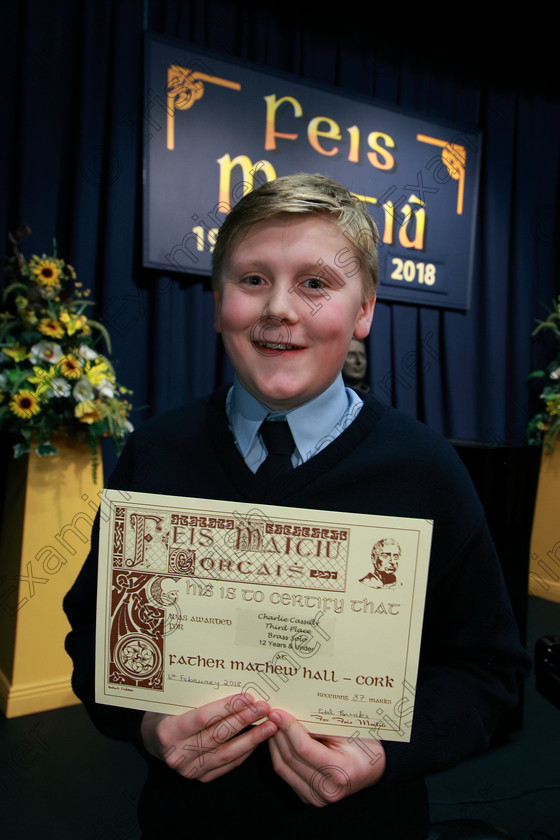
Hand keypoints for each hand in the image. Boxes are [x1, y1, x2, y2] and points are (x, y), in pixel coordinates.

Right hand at [141, 692, 277, 781]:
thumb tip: (232, 681)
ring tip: (270, 725)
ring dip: (252, 738)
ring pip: (227, 753)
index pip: (203, 718)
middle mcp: (177, 754)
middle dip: (245, 720)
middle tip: (264, 708)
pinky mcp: (200, 777)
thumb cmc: (165, 712)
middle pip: (218, 735)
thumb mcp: (174, 700)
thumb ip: (198, 697)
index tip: (248, 697)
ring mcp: (189, 769)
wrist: (152, 738)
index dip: (227, 708)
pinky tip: (257, 739)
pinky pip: (227, 764)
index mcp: (168, 731)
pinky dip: (245, 752)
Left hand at [267, 709, 385, 805]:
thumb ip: (320, 724)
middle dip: (277, 733)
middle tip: (270, 713)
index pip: (304, 749)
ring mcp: (315, 798)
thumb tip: (291, 712)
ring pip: (282, 767)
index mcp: (340, 772)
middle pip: (290, 758)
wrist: (371, 768)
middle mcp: (326, 791)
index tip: (278, 712)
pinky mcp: (307, 797)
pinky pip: (285, 773)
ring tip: (272, 723)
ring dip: (274, 743)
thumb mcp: (346, 729)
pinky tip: (279, 738)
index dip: (288, 728)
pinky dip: (279, 753)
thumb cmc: (362, 744)